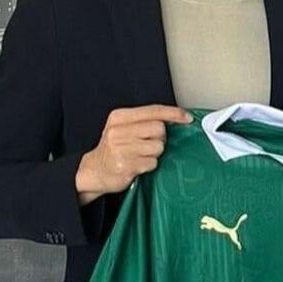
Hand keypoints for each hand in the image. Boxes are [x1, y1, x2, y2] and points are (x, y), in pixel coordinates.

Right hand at [76, 105, 191, 203]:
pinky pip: (152, 162)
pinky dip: (149, 165)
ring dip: (154, 153)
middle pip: (159, 128)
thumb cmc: (113, 148)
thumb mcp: (122, 128)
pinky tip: (137, 165)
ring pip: (158, 146)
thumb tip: (175, 118)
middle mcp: (118, 131)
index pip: (153, 110)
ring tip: (140, 155)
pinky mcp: (126, 165)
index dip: (174, 113)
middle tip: (147, 144)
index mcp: (119, 117)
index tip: (187, 118)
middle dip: (159, 138)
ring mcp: (121, 149)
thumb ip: (144, 120)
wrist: (94, 171)